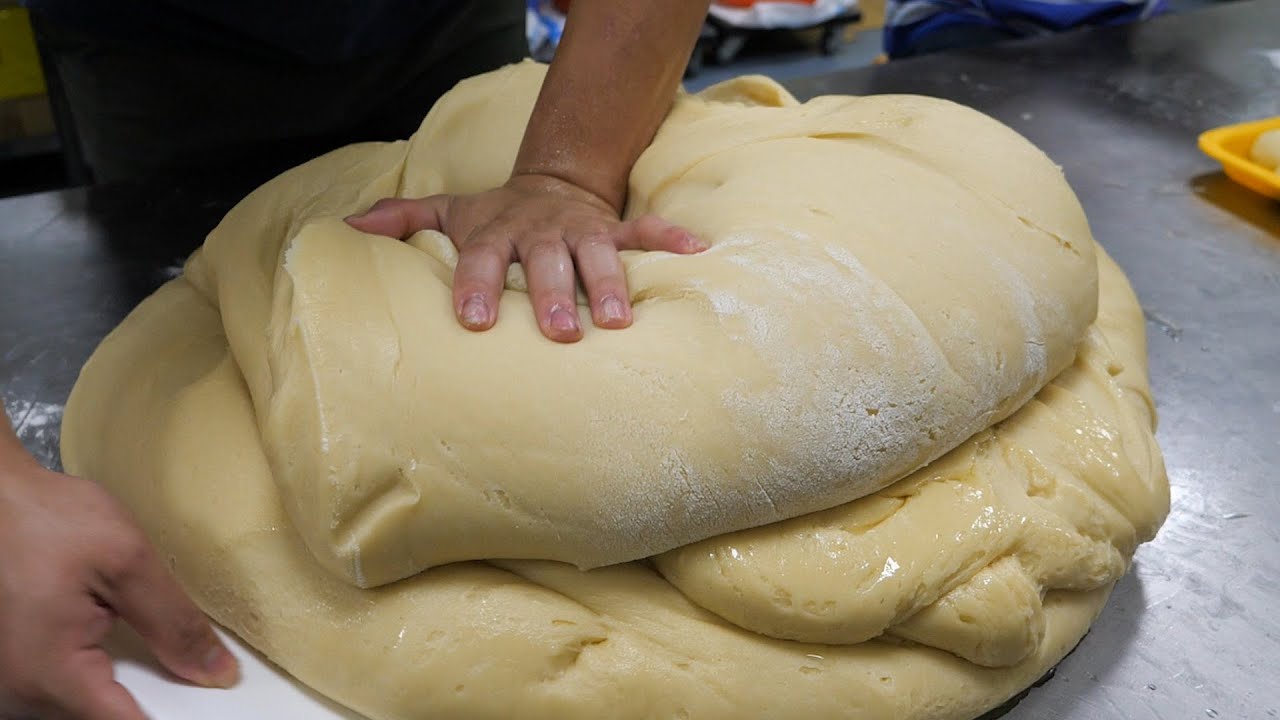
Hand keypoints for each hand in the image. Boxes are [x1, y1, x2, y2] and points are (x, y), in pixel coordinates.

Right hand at [0, 460, 238, 719]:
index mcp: (48, 673)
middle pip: (106, 716)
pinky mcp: (16, 668)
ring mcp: (13, 683)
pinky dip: (97, 669)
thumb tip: (215, 671)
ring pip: (86, 705)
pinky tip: (110, 635)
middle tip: (185, 657)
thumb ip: (174, 623)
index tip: (207, 695)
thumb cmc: (43, 517)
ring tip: (129, 629)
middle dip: (152, 693)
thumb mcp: (127, 562)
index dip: (177, 711)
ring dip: (121, 681)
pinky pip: (66, 686)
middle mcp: (19, 691)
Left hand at [345, 173, 705, 342]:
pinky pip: (647, 230)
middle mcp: (541, 232)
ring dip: (611, 283)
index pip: (483, 259)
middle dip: (553, 296)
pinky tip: (698, 251)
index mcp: (498, 232)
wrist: (551, 183)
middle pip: (546, 263)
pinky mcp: (616, 227)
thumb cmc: (494, 216)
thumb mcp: (448, 212)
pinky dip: (671, 239)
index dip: (478, 286)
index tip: (473, 321)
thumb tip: (344, 229)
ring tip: (620, 320)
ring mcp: (583, 229)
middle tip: (560, 332)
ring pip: (600, 253)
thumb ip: (402, 221)